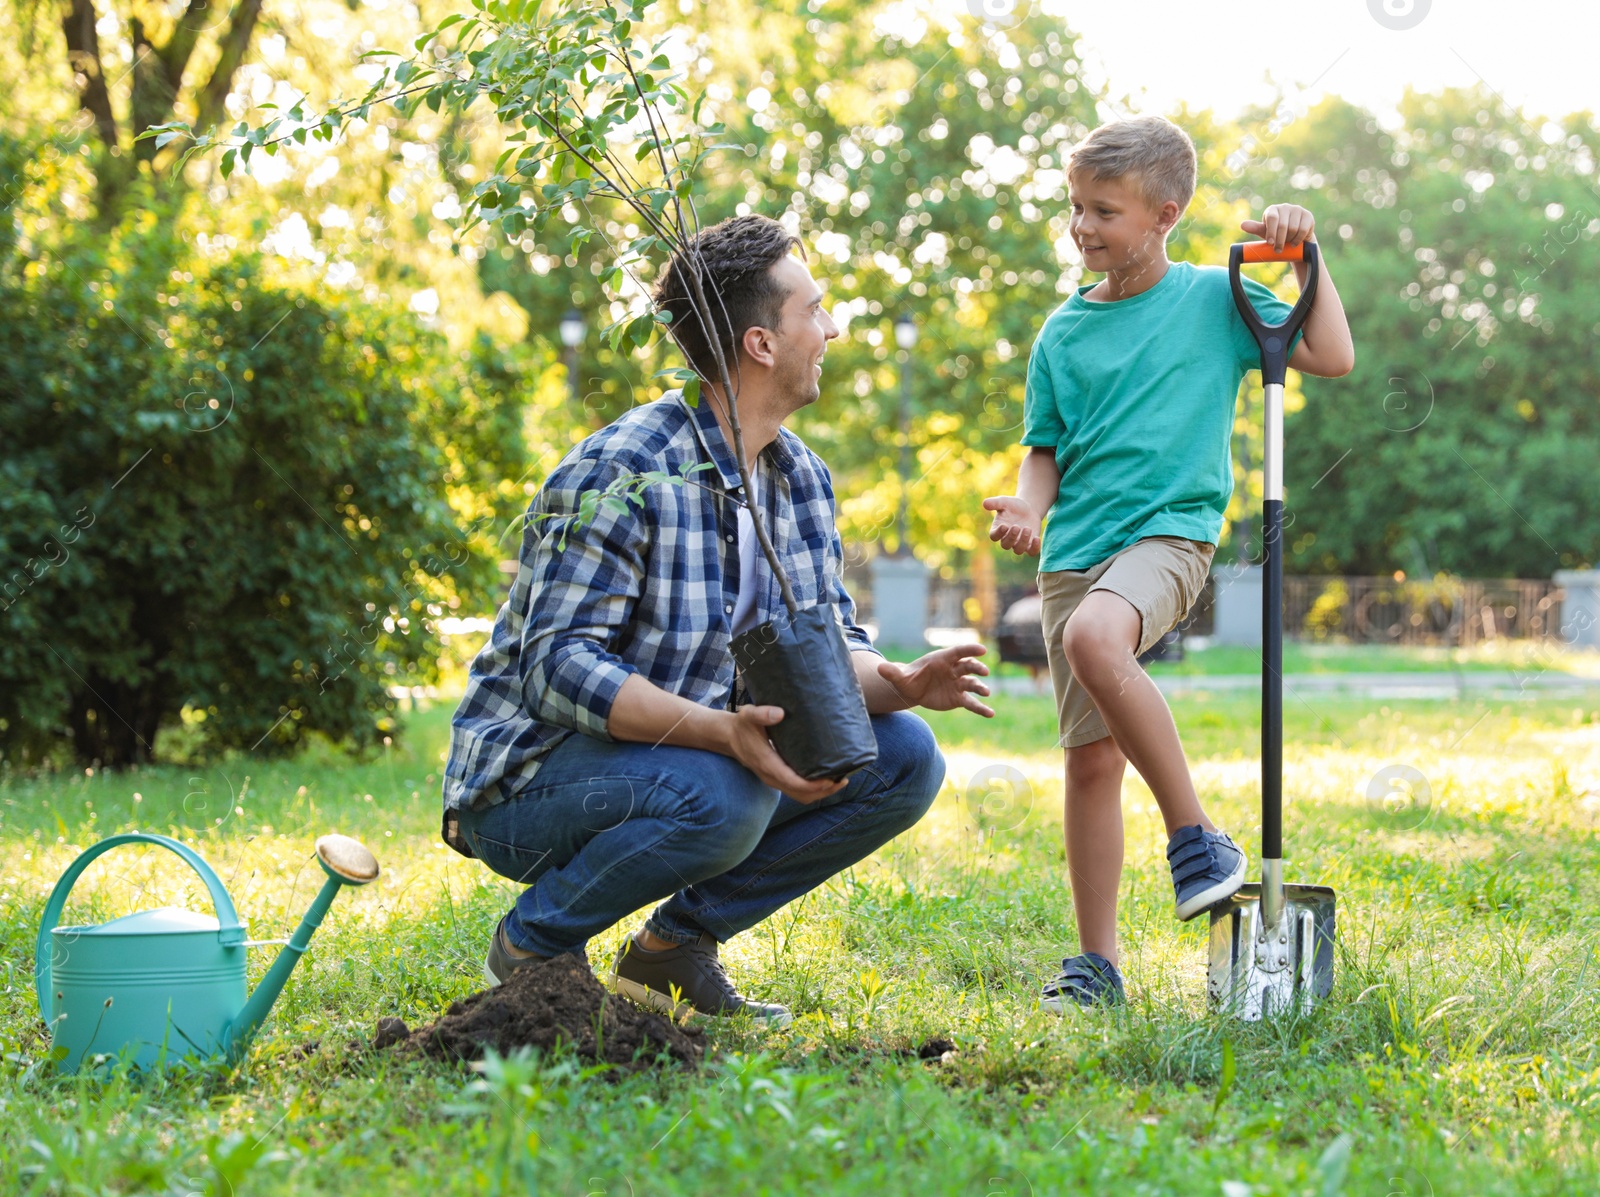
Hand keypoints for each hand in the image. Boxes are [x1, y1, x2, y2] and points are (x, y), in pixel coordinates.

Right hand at [724, 705, 848, 803]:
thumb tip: (780, 713)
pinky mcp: (778, 779)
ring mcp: (774, 780)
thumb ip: (762, 713)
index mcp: (767, 764)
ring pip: (800, 795)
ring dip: (820, 792)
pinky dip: (813, 790)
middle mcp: (771, 777)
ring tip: (839, 780)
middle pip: (801, 794)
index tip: (830, 779)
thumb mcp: (749, 715)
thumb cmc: (742, 725)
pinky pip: (797, 791)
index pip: (792, 782)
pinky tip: (826, 778)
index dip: (812, 785)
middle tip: (842, 779)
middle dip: (823, 791)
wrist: (729, 737)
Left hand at [876, 644, 994, 717]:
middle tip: (983, 671)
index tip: (982, 650)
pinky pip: (972, 703)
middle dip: (976, 667)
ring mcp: (958, 684)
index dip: (970, 649)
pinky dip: (981, 708)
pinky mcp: (959, 698)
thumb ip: (892, 672)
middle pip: (968, 666)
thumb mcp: (899, 677)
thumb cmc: (908, 679)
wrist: (913, 690)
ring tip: (985, 693)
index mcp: (942, 659)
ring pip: (972, 684)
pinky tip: (990, 714)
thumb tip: (879, 668)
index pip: (958, 652)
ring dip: (980, 687)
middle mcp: (953, 670)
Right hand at [982, 495, 1041, 555]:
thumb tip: (984, 503)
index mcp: (998, 529)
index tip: (1004, 525)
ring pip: (1018, 550)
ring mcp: (1018, 543)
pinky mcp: (1030, 545)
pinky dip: (1035, 548)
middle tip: (1017, 526)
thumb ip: (995, 503)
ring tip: (1027, 528)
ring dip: (1023, 541)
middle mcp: (1007, 539)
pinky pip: (1031, 552)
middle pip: (1006, 545)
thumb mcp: (1004, 502)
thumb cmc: (1013, 506)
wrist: (1028, 508)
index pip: (994, 536)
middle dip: (1011, 537)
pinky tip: (1037, 538)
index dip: (998, 533)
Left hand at [1241, 204, 1315, 251]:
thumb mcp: (1265, 232)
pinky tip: (1295, 243)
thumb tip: (1242, 225)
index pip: (1272, 218)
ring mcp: (1297, 210)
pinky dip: (1298, 239)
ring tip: (1287, 244)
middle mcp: (1285, 207)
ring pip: (1293, 228)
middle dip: (1280, 240)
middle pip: (1283, 225)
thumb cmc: (1276, 234)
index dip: (1271, 231)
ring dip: (1289, 240)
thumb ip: (1255, 228)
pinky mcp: (1308, 215)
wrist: (1295, 237)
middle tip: (1278, 250)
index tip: (1270, 243)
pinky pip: (1303, 229)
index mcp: (1272, 210)